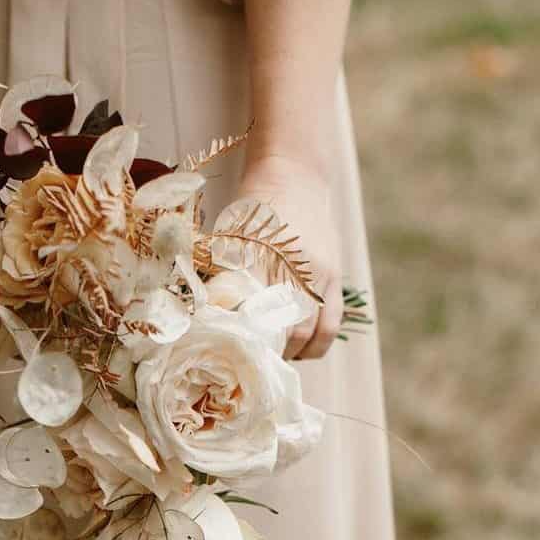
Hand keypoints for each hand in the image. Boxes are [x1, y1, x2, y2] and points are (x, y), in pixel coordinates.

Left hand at [238, 155, 342, 359]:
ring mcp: (318, 277)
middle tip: (253, 364)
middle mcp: (292, 272)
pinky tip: (301, 351)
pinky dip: (316, 345)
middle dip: (270, 355)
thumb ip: (221, 277)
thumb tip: (205, 318)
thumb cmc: (253, 210)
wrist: (293, 174)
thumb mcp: (229, 238)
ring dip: (294, 354)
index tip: (234, 358)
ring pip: (311, 334)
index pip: (252, 319)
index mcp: (260, 262)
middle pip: (285, 333)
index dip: (245, 344)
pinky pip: (331, 324)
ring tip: (277, 358)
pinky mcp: (334, 277)